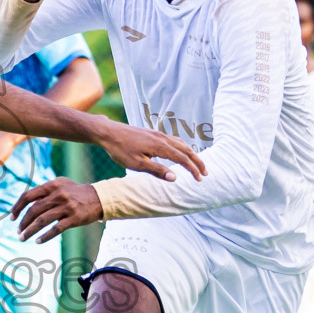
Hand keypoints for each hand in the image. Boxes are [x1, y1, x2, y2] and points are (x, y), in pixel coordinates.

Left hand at [12, 178, 103, 242]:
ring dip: (30, 231)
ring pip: (42, 220)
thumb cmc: (76, 193)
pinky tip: (38, 241)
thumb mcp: (60, 185)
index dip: (17, 207)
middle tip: (18, 232)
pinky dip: (45, 236)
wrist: (100, 198)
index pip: (28, 196)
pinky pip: (56, 229)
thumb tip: (25, 202)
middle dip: (23, 222)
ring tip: (22, 238)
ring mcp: (66, 206)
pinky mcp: (74, 218)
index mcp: (52, 185)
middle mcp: (58, 194)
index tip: (12, 217)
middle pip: (33, 210)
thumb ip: (44, 191)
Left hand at [92, 118, 206, 181]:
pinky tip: (180, 153)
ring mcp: (158, 134)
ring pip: (181, 143)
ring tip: (196, 164)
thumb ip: (157, 171)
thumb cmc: (120, 150)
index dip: (193, 169)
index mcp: (160, 146)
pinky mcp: (153, 134)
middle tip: (205, 173)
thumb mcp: (137, 164)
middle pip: (186, 149)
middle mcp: (162, 138)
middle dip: (197, 161)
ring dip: (191, 154)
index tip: (199, 179)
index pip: (183, 159)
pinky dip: (182, 148)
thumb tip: (175, 178)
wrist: (108, 132)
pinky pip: (173, 140)